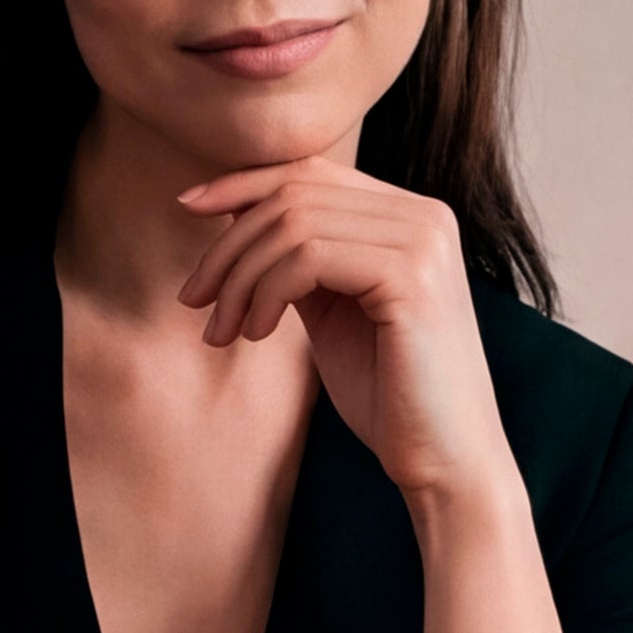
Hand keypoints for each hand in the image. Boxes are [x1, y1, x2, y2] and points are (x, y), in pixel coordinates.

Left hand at [176, 162, 515, 507]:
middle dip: (229, 246)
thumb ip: (299, 259)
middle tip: (194, 301)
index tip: (188, 209)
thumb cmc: (388, 394)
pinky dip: (266, 293)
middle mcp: (425, 214)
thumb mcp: (332, 309)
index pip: (311, 172)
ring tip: (222, 331)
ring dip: (240, 278)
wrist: (444, 460)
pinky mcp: (411, 277)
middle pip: (295, 194)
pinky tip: (258, 335)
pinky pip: (308, 257)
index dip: (243, 183)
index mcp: (411, 215)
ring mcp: (423, 241)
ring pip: (294, 224)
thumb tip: (235, 214)